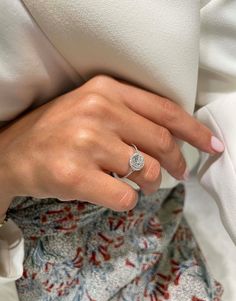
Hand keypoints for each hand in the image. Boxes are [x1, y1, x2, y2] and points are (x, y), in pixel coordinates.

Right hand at [0, 75, 223, 212]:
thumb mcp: (92, 108)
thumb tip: (172, 138)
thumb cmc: (57, 132)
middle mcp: (97, 111)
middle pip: (162, 143)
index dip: (194, 131)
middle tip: (177, 173)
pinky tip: (115, 193)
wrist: (12, 153)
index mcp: (105, 89)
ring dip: (150, 184)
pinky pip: (126, 196)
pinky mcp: (75, 175)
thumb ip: (131, 116)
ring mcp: (86, 143)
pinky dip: (128, 200)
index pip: (165, 110)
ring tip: (140, 184)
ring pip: (147, 172)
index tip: (211, 145)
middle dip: (177, 163)